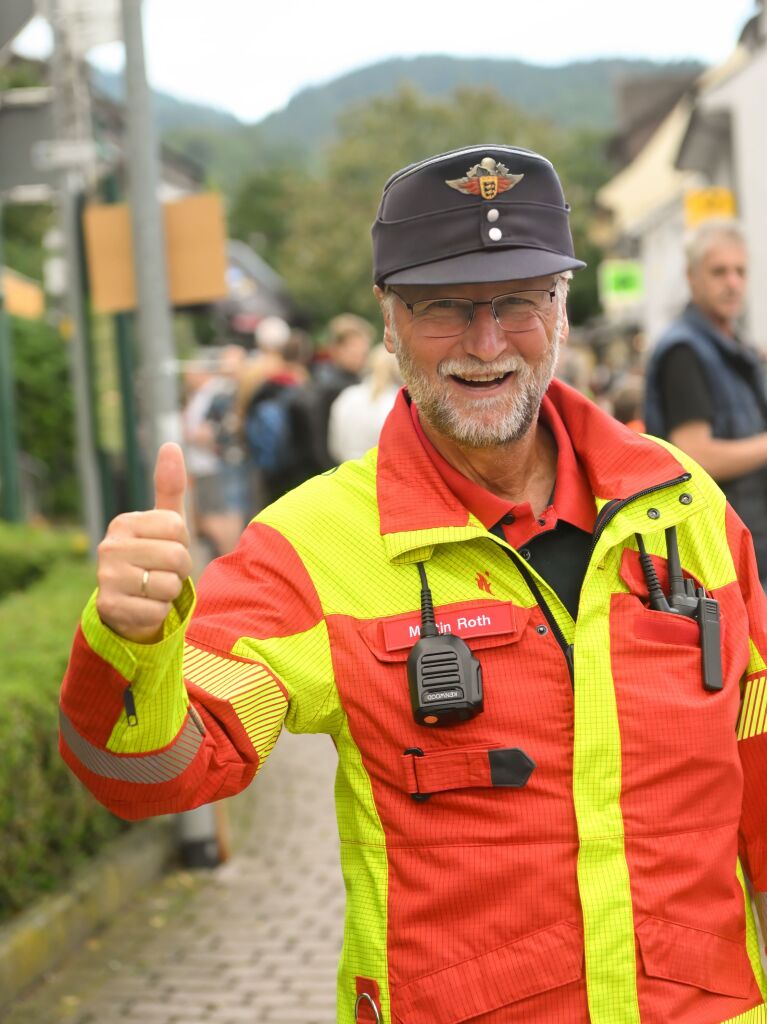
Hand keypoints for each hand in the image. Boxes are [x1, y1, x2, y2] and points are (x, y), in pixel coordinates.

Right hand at [96, 443, 192, 642]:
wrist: (129, 603)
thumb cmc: (153, 558)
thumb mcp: (165, 524)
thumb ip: (170, 487)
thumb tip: (170, 444)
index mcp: (124, 522)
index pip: (178, 527)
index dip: (182, 542)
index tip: (166, 548)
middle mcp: (109, 546)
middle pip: (177, 557)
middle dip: (180, 570)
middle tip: (162, 573)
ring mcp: (106, 577)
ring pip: (169, 585)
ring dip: (169, 593)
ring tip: (152, 589)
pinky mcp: (110, 607)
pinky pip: (158, 610)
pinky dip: (158, 612)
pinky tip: (143, 606)